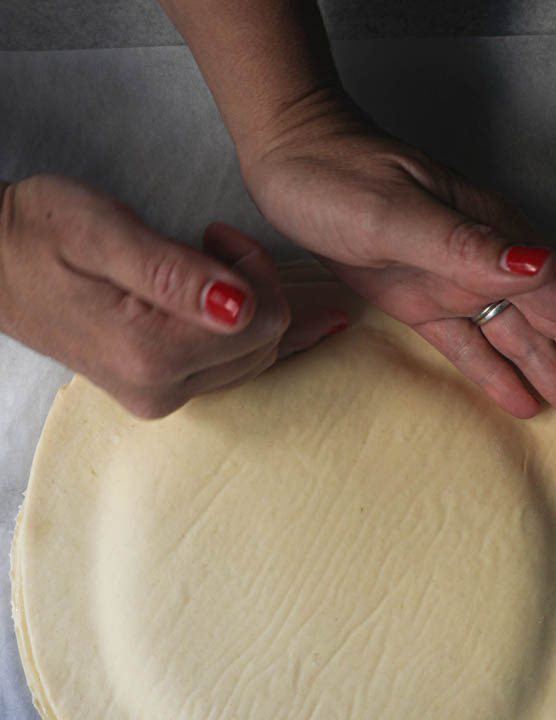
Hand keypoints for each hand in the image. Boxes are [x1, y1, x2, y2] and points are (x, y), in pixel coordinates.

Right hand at [0, 174, 345, 418]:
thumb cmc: (39, 233)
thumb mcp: (105, 233)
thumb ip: (177, 274)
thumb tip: (242, 307)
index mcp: (152, 355)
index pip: (265, 323)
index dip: (256, 270)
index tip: (215, 234)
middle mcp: (161, 391)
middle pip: (264, 346)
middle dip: (255, 289)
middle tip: (207, 244)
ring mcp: (160, 398)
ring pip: (252, 358)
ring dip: (243, 309)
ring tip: (194, 266)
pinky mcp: (158, 393)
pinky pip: (228, 368)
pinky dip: (233, 330)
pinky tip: (211, 297)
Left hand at [242, 109, 555, 455]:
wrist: (290, 154)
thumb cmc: (336, 173)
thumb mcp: (398, 212)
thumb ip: (469, 246)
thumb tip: (542, 267)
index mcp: (498, 239)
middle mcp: (490, 262)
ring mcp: (457, 281)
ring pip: (523, 342)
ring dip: (553, 386)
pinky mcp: (423, 298)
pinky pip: (472, 345)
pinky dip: (498, 376)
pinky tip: (519, 403)